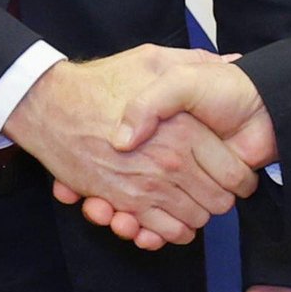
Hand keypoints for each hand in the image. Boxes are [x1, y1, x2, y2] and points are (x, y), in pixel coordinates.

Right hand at [4, 48, 259, 248]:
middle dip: (219, 201)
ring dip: (193, 218)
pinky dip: (166, 232)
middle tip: (213, 191)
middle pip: (218, 203)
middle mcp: (171, 162)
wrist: (50, 104)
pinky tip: (164, 219)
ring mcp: (147, 186)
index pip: (234, 174)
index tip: (235, 176)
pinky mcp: (124, 202)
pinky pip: (160, 231)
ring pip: (192, 221)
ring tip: (188, 203)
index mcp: (186, 131)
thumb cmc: (103, 80)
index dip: (240, 179)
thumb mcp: (153, 59)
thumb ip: (194, 61)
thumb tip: (231, 60)